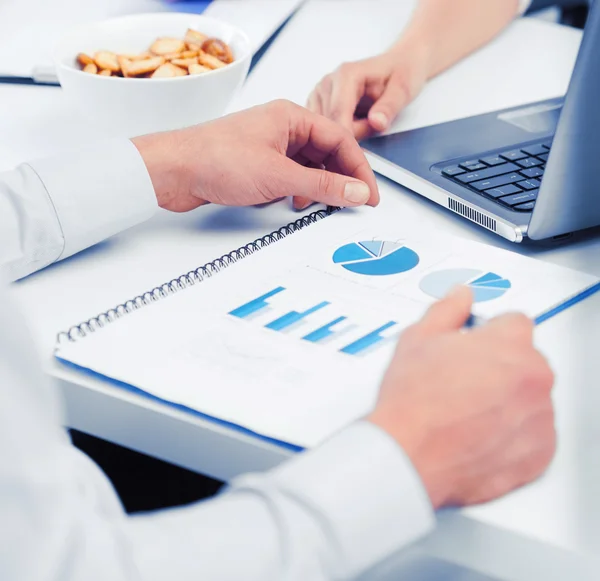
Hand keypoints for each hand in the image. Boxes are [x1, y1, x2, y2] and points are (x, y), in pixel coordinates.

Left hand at [132, 99, 378, 212]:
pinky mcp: (256, 164)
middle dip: (341, 178)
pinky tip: (294, 202)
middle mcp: (281, 128)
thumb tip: (356, 190)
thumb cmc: (215, 158)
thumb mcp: (279, 175)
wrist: (173, 171)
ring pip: (308, 166)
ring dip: (318, 186)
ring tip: (323, 204)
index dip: (359, 168)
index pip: (339, 139)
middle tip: (354, 201)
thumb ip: (323, 185)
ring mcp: (268, 146)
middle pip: (326, 152)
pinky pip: (289, 176)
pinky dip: (297, 190)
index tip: (369, 193)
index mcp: (290, 117)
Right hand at [307, 44, 430, 139]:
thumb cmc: (401, 73)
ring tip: (366, 121)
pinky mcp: (317, 104)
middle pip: (331, 125)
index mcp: (346, 75)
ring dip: (347, 132)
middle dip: (353, 134)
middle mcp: (328, 82)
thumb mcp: (403, 90)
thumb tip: (376, 122)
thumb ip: (389, 107)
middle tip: (375, 124)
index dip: (350, 137)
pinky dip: (339, 132)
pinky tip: (354, 122)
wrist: (398, 64)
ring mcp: (320, 93)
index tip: (362, 151)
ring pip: (325, 130)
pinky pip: (324, 129)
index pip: (338, 116)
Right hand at [369, 287, 555, 508]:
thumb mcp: (418, 338)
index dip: (490, 332)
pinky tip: (480, 434)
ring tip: (469, 411)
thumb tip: (461, 295)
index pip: (516, 323)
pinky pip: (534, 436)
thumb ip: (448, 310)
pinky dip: (514, 436)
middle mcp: (534, 379)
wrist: (409, 455)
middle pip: (526, 361)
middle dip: (501, 366)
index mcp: (510, 344)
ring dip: (509, 401)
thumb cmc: (412, 401)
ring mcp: (539, 419)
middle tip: (464, 381)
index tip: (477, 345)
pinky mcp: (539, 455)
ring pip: (530, 399)